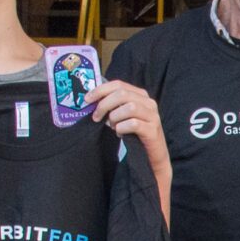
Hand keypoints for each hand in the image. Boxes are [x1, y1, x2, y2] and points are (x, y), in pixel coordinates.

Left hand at [89, 79, 170, 219]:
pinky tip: (120, 133)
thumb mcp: (124, 115)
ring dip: (115, 117)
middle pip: (122, 94)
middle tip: (96, 117)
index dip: (101, 90)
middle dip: (104, 104)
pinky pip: (133, 124)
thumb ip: (113, 105)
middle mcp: (149, 102)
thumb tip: (92, 100)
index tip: (87, 99)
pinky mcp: (152, 130)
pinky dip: (122, 128)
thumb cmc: (135, 134)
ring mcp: (152, 116)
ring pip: (129, 107)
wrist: (152, 156)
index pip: (118, 84)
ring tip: (112, 126)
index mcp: (141, 95)